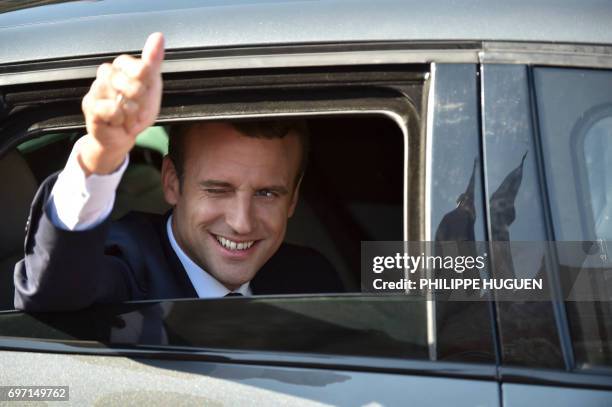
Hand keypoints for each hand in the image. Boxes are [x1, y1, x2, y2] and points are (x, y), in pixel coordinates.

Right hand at [79, 32, 164, 174]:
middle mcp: (107, 73)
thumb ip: (153, 62)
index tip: (145, 92)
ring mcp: (96, 88)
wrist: (122, 138)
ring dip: (131, 114)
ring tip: (125, 116)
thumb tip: (158, 36)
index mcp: (123, 66)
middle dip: (141, 103)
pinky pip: (112, 110)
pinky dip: (120, 119)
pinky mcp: (89, 105)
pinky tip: (115, 121)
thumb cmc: (136, 112)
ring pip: (124, 99)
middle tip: (135, 109)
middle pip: (134, 84)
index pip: (141, 67)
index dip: (147, 85)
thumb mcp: (151, 88)